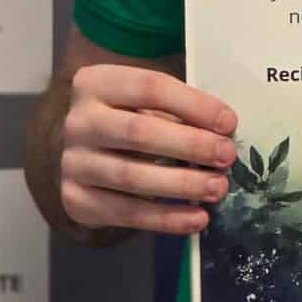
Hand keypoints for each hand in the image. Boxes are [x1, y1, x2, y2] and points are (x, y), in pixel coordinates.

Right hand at [59, 63, 238, 235]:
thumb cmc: (128, 118)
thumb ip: (178, 109)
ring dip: (182, 184)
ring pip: (131, 177)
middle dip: (190, 145)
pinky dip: (166, 218)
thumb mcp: (146, 102)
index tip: (228, 122)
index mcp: (96, 83)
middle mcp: (78, 122)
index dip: (193, 105)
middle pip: (138, 132)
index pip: (150, 88)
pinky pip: (126, 213)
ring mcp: (73, 163)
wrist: (84, 154)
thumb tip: (224, 129)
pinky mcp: (76, 200)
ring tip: (218, 187)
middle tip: (226, 155)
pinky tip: (197, 218)